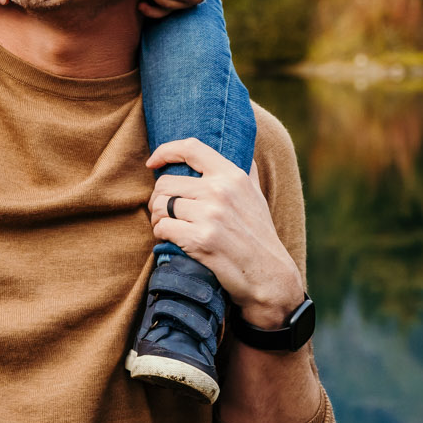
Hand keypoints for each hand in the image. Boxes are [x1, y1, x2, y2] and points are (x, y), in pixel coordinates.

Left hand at [146, 139, 305, 327]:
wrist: (269, 275)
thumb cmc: (260, 235)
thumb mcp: (256, 195)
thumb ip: (245, 170)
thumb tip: (241, 147)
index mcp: (233, 176)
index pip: (191, 148)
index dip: (165, 151)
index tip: (153, 162)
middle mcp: (221, 191)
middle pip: (165, 183)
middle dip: (158, 199)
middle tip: (164, 212)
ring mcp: (210, 215)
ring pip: (160, 206)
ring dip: (157, 219)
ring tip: (167, 226)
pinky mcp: (200, 240)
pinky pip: (162, 228)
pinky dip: (161, 235)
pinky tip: (171, 240)